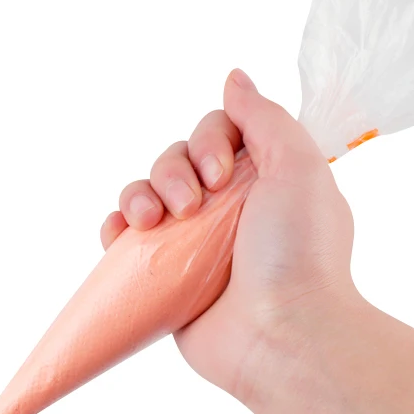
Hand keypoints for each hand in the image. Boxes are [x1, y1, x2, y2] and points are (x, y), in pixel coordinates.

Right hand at [100, 68, 353, 405]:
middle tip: (190, 206)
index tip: (221, 174)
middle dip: (173, 172)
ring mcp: (193, 246)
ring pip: (146, 196)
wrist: (280, 335)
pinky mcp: (166, 279)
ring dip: (139, 196)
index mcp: (260, 180)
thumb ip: (265, 117)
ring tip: (152, 221)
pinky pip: (127, 242)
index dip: (208, 142)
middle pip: (175, 161)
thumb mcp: (298, 166)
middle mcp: (226, 210)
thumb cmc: (297, 254)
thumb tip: (234, 79)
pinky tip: (121, 233)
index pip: (215, 134)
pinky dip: (115, 230)